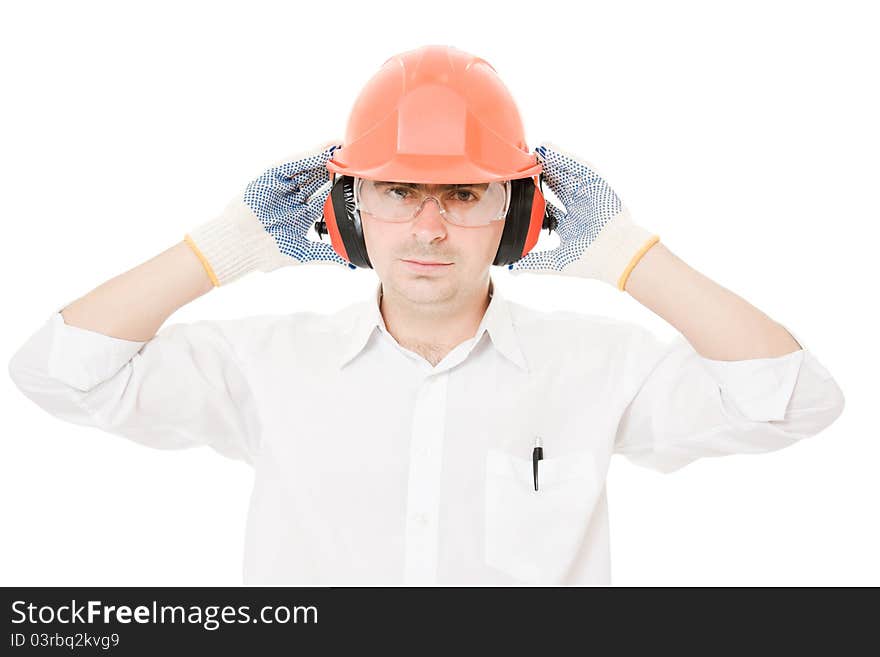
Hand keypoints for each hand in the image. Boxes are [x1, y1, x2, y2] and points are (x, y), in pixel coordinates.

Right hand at [185, 141, 355, 286]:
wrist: (239, 247)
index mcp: (299, 215)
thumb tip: (352, 265)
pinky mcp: (270, 177)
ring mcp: (281, 187)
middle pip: (317, 180)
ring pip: (307, 169)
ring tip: (343, 148)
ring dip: (324, 159)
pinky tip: (324, 152)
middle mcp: (291, 198)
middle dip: (334, 170)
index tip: (357, 181)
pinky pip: (292, 164)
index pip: (323, 197)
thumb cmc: (264, 252)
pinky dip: (308, 157)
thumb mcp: (303, 251)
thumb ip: (328, 254)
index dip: (339, 189)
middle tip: (355, 159)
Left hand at [507, 142, 658, 290]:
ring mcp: (589, 195)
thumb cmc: (593, 261)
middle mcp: (580, 207)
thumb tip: (511, 269)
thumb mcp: (556, 261)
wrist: (617, 255)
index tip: (519, 189)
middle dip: (542, 175)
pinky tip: (550, 150)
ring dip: (550, 162)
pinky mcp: (598, 184)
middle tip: (524, 165)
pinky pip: (579, 167)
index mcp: (571, 225)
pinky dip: (564, 158)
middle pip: (557, 185)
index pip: (549, 206)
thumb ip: (533, 262)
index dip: (535, 196)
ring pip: (566, 174)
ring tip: (534, 152)